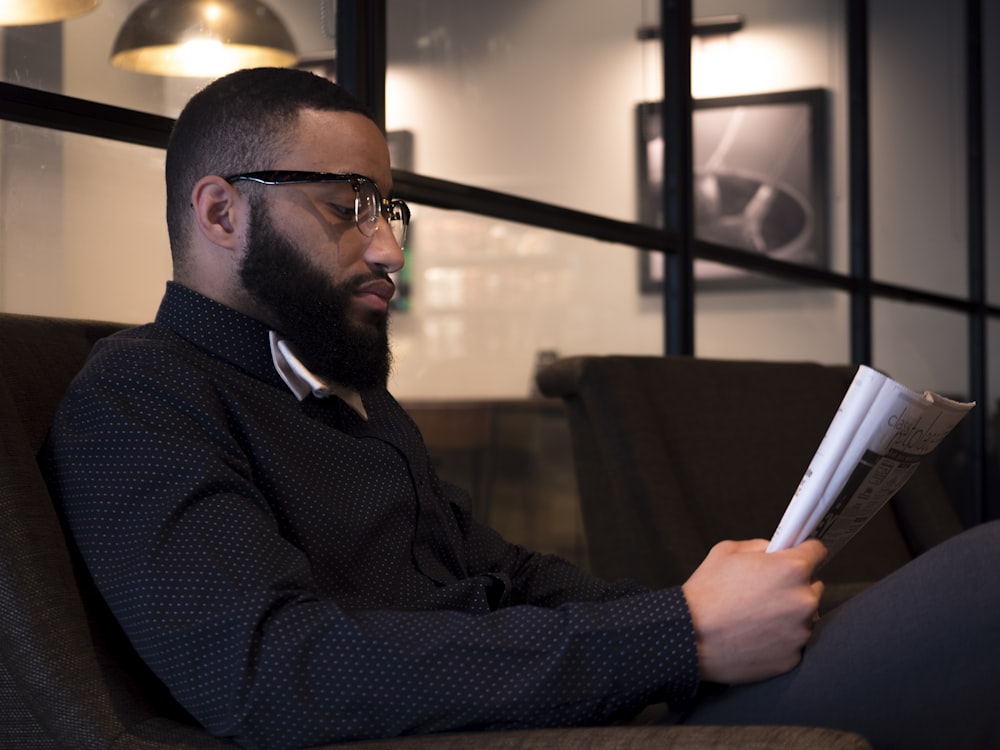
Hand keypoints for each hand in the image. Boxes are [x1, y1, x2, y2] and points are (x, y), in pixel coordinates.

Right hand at [681, 538, 825, 684]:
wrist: (690, 637)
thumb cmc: (706, 594)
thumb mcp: (726, 551)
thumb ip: (759, 546)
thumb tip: (774, 551)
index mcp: (791, 569)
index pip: (817, 551)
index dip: (804, 551)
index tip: (797, 556)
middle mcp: (803, 600)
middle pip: (813, 586)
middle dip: (793, 586)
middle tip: (764, 591)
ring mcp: (800, 632)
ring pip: (804, 616)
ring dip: (788, 614)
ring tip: (756, 616)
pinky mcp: (793, 657)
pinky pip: (793, 642)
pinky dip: (780, 639)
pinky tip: (756, 635)